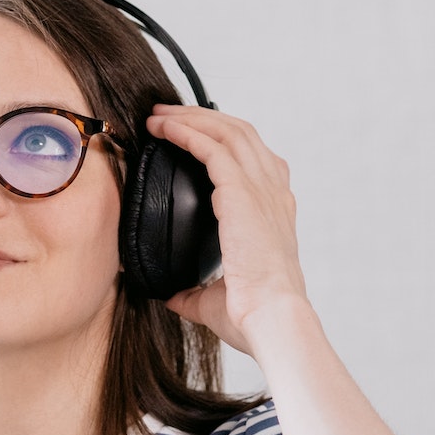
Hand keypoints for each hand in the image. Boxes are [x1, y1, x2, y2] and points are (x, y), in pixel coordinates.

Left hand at [144, 104, 308, 356]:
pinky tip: (162, 129)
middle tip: (168, 115)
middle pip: (241, 134)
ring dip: (190, 118)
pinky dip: (186, 132)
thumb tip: (173, 296)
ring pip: (228, 131)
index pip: (253, 161)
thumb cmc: (253, 315)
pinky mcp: (243, 190)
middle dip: (203, 118)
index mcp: (274, 213)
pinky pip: (211, 146)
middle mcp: (274, 193)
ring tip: (160, 115)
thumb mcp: (216, 300)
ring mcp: (262, 188)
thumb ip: (195, 292)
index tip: (193, 137)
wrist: (270, 319)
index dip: (224, 142)